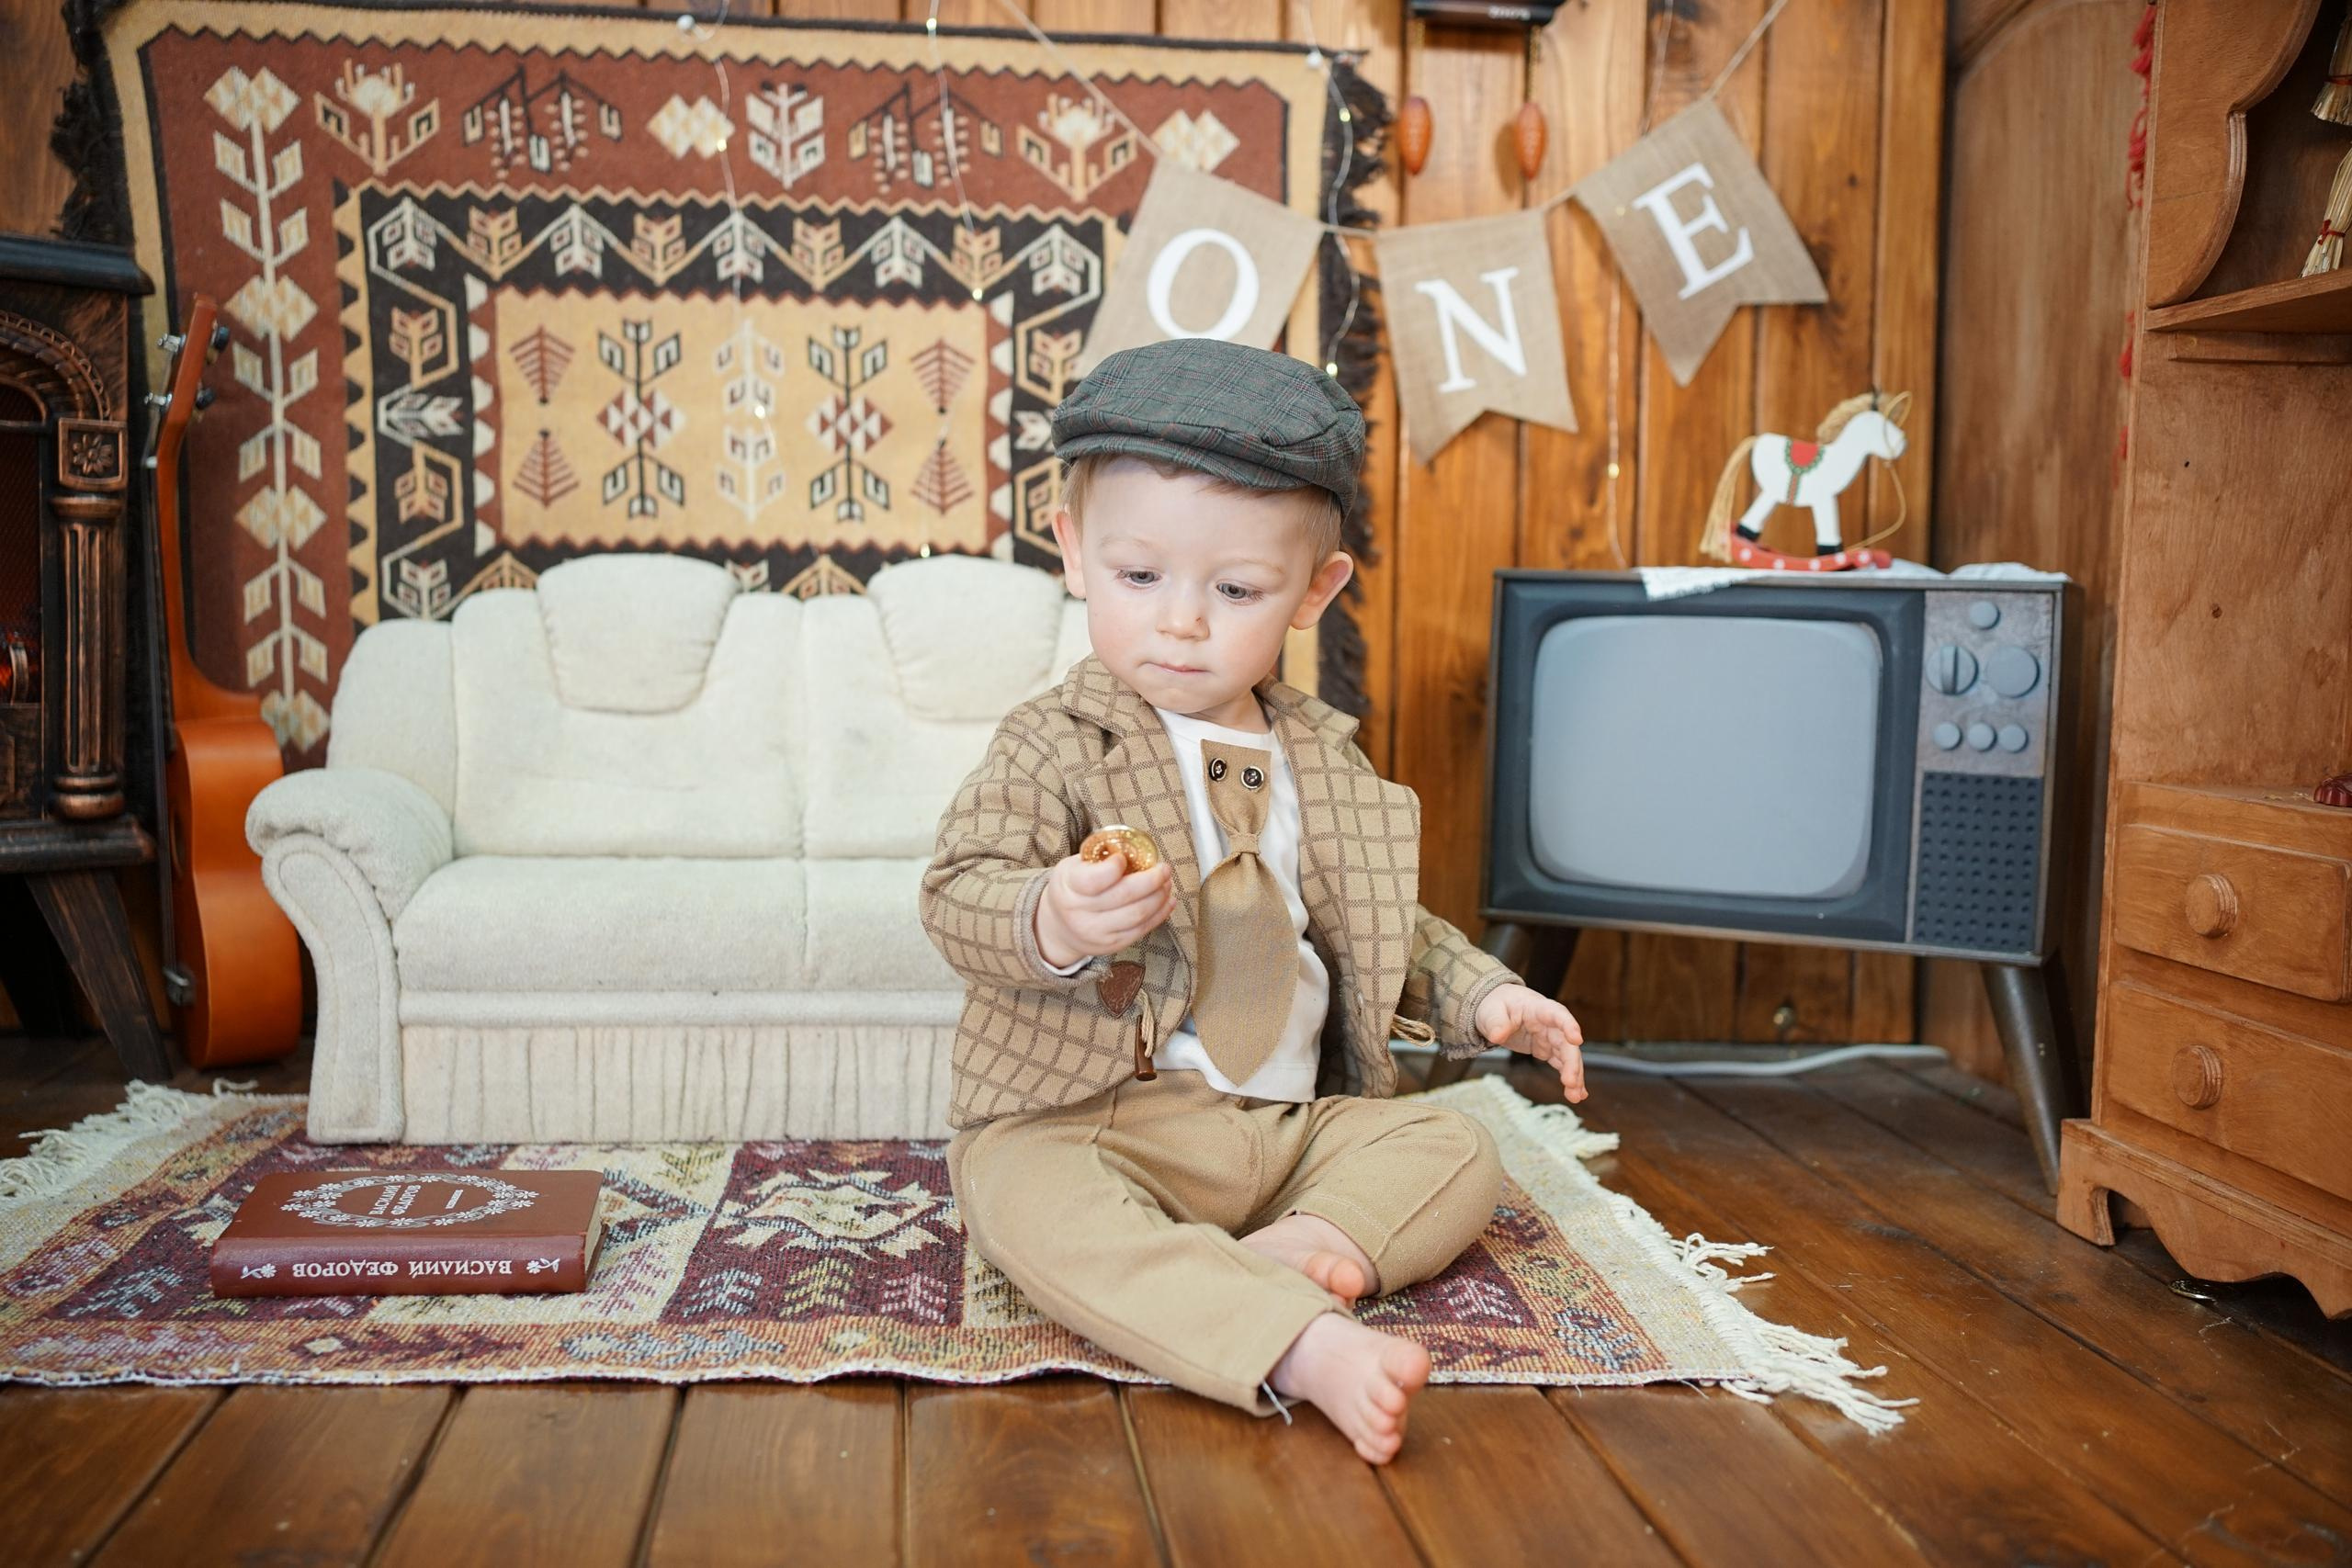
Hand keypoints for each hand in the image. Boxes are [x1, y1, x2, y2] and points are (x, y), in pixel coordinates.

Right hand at [1035, 852, 1176, 969]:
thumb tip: (1132, 848)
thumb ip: (1097, 858)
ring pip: (1138, 914)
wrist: (1060, 927)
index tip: (1124, 857)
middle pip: (1125, 896)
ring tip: (1166, 883)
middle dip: (1152, 880)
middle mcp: (1081, 913)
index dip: (1115, 867)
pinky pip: (1142, 930)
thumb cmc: (1072, 889)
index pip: (1096, 879)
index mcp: (1070, 887)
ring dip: (1159, 896)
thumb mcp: (1073, 867)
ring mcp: (1097, 932)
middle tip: (1163, 868)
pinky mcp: (1113, 945)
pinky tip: (1167, 901)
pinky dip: (1160, 914)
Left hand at [1474, 984, 1586, 1102]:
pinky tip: (1575, 1094)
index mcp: (1538, 1008)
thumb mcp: (1491, 1011)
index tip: (1577, 1040)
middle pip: (1566, 1042)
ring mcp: (1550, 1037)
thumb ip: (1496, 1023)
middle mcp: (1550, 1023)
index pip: (1558, 1014)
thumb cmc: (1497, 1005)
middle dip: (1572, 1062)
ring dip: (1574, 1075)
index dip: (1569, 1026)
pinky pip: (1561, 1064)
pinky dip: (1568, 1077)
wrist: (1498, 1010)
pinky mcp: (1547, 1049)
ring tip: (1576, 1096)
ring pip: (1567, 1056)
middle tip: (1571, 1083)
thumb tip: (1497, 1036)